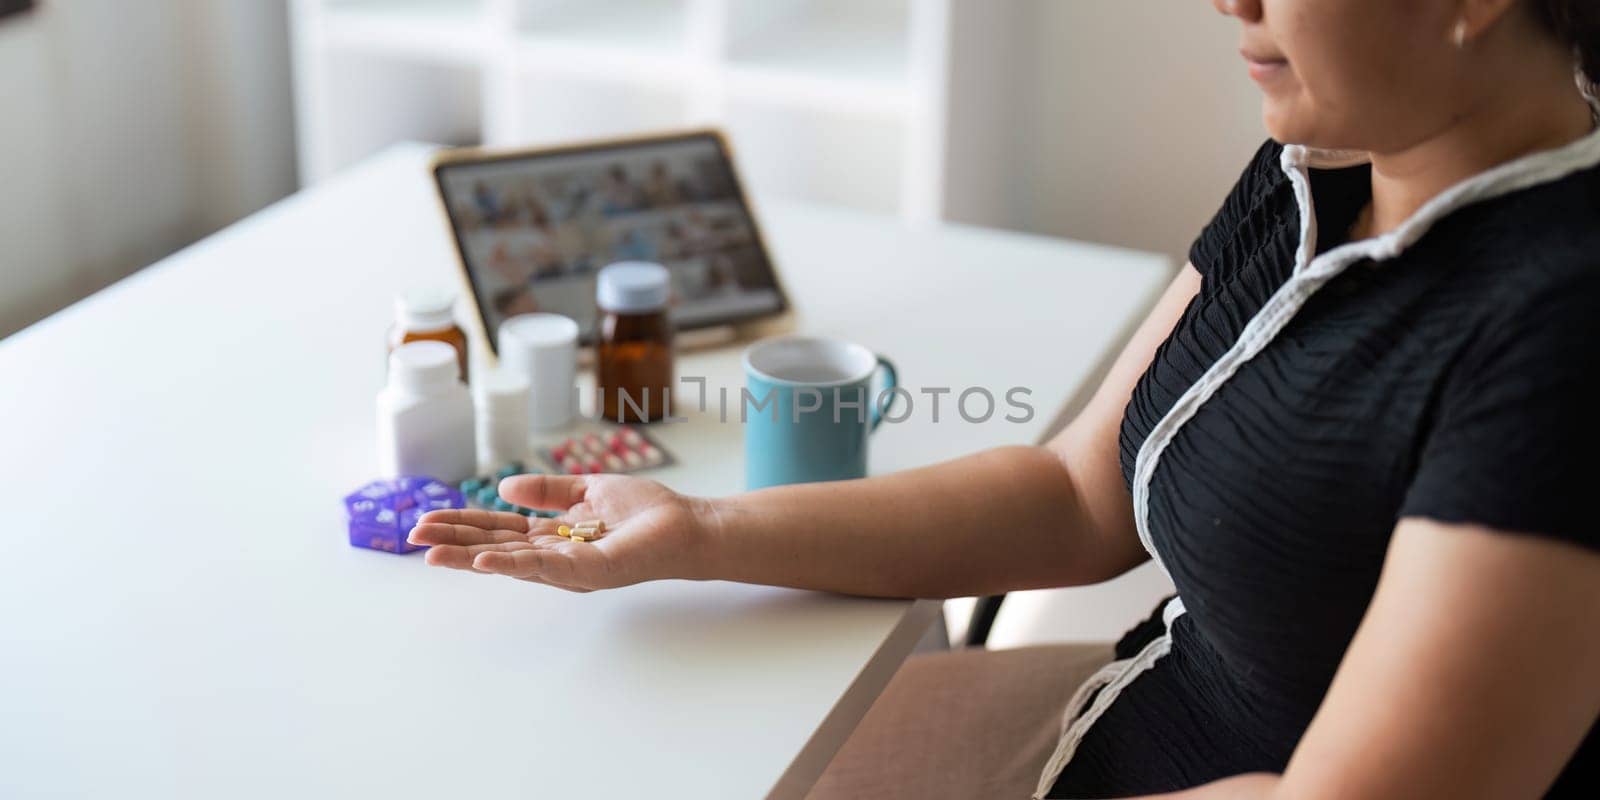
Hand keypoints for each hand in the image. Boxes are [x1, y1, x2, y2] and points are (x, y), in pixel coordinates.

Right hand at [407, 473, 712, 590]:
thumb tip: (503, 489)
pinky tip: (485, 560)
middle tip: (412, 538)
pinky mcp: (593, 571)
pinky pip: (548, 567)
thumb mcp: (587, 491)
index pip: (498, 531)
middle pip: (495, 549)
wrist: (689, 525)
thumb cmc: (646, 511)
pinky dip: (514, 564)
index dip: (463, 526)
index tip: (425, 520)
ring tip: (432, 555)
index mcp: (552, 539)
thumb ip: (547, 492)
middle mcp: (556, 559)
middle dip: (453, 544)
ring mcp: (572, 569)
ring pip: (512, 562)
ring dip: (470, 558)